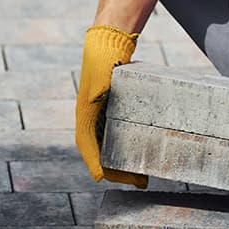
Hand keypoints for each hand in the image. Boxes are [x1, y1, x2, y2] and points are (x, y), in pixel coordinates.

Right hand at [75, 25, 147, 186]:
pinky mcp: (111, 114)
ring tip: (143, 177)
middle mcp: (90, 119)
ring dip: (123, 164)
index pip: (86, 145)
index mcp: (85, 114)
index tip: (101, 179)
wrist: (108, 45)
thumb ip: (97, 90)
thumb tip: (94, 99)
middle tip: (140, 182)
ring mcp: (101, 118)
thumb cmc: (103, 61)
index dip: (94, 163)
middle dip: (117, 171)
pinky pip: (115, 139)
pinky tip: (139, 157)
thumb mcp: (101, 78)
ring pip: (108, 149)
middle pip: (100, 153)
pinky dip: (125, 152)